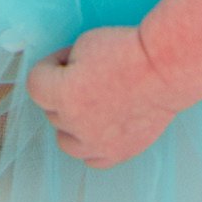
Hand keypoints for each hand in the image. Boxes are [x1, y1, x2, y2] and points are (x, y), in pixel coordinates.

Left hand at [27, 24, 178, 167]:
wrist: (166, 67)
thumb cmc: (128, 50)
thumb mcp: (85, 43)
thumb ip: (66, 66)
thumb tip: (64, 77)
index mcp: (65, 95)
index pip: (35, 83)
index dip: (49, 66)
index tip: (66, 58)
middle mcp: (77, 125)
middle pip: (51, 110)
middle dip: (62, 90)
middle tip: (87, 73)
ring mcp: (98, 144)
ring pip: (66, 140)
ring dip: (71, 122)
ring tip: (92, 102)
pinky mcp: (119, 153)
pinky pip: (92, 158)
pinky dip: (92, 142)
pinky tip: (103, 123)